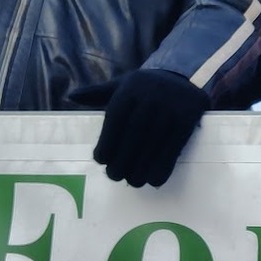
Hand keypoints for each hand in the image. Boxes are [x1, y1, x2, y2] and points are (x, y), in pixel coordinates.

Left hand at [84, 70, 209, 187]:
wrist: (185, 79)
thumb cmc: (146, 88)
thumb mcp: (123, 84)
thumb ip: (98, 93)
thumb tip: (72, 96)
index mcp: (131, 88)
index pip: (115, 120)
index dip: (107, 143)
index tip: (101, 160)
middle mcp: (151, 96)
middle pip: (133, 135)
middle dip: (122, 160)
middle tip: (115, 176)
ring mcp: (171, 108)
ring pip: (152, 144)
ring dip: (141, 168)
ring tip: (133, 181)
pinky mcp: (188, 119)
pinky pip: (173, 148)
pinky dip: (163, 167)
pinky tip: (154, 179)